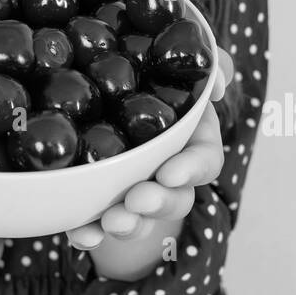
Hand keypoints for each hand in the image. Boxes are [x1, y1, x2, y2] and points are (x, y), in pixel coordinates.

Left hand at [66, 47, 234, 250]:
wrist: (107, 79)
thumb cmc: (154, 70)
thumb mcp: (182, 60)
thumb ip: (210, 63)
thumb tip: (217, 84)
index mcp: (191, 139)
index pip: (204, 161)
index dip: (190, 169)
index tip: (170, 173)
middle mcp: (165, 171)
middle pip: (174, 198)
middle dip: (157, 203)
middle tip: (137, 200)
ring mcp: (134, 191)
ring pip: (138, 218)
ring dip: (127, 224)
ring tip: (110, 221)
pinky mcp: (100, 202)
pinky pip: (95, 224)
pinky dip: (88, 233)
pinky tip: (78, 234)